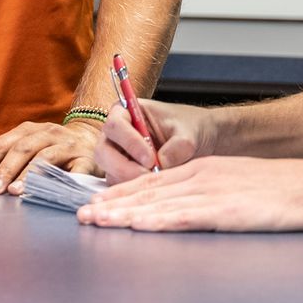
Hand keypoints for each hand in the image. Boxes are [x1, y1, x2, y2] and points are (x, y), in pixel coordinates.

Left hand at [0, 119, 101, 194]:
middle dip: (5, 170)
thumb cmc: (46, 149)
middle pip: (22, 149)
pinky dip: (63, 180)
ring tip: (16, 192)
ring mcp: (68, 145)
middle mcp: (47, 133)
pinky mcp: (87, 159)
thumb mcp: (16, 150)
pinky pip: (76, 169)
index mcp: (26, 130)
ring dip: (29, 174)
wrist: (90, 140)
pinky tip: (52, 192)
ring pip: (46, 157)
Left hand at [77, 156, 302, 232]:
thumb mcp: (235, 182)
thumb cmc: (282, 189)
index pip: (153, 180)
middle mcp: (200, 176)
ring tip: (96, 221)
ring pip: (157, 203)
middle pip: (147, 190)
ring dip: (123, 213)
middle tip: (83, 214)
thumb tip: (185, 208)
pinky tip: (137, 224)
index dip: (122, 192)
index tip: (98, 203)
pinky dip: (156, 220)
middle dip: (112, 203)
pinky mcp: (226, 211)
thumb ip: (209, 192)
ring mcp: (212, 193)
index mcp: (202, 169)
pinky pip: (183, 216)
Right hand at [96, 99, 216, 183]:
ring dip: (129, 181)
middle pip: (103, 151)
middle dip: (124, 167)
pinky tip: (153, 189)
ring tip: (156, 183)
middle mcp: (115, 134)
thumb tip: (162, 163)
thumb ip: (177, 146)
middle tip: (148, 176)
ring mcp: (116, 155)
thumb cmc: (188, 127)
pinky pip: (119, 186)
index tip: (150, 158)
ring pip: (109, 171)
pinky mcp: (121, 174)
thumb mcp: (188, 133)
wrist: (198, 140)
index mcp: (126, 112)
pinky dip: (133, 190)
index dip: (129, 142)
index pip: (116, 125)